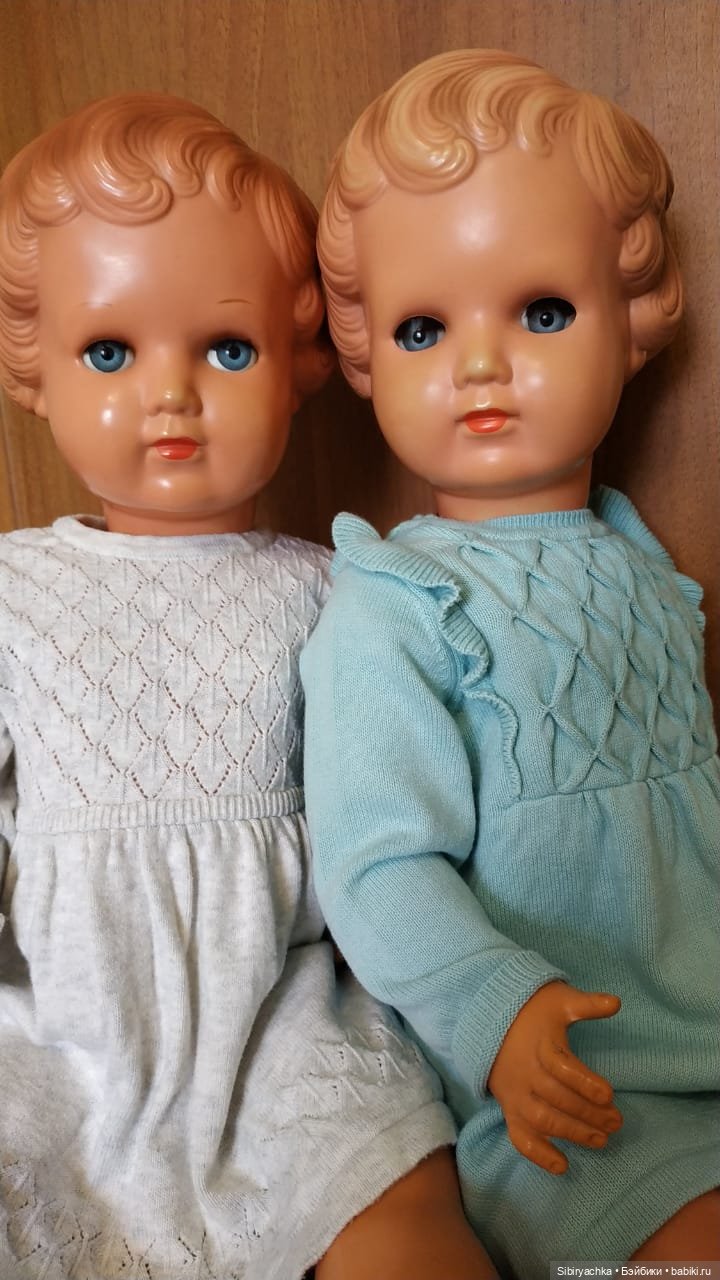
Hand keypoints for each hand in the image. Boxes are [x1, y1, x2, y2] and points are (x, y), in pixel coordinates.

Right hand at [487, 981, 621, 1174]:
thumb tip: (616, 1002)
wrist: (490, 1020)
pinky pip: (520, 1137)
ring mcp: (516, 1095)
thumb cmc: (532, 1011)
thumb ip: (587, 1004)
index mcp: (539, 1047)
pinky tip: (563, 1167)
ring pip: (542, 1120)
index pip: (562, 1068)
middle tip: (616, 1122)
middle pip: (557, 1098)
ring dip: (572, 1133)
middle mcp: (526, 1074)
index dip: (586, 1083)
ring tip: (602, 1140)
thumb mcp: (559, 1001)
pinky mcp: (510, 1110)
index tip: (609, 1094)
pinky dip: (538, 1155)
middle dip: (589, 1113)